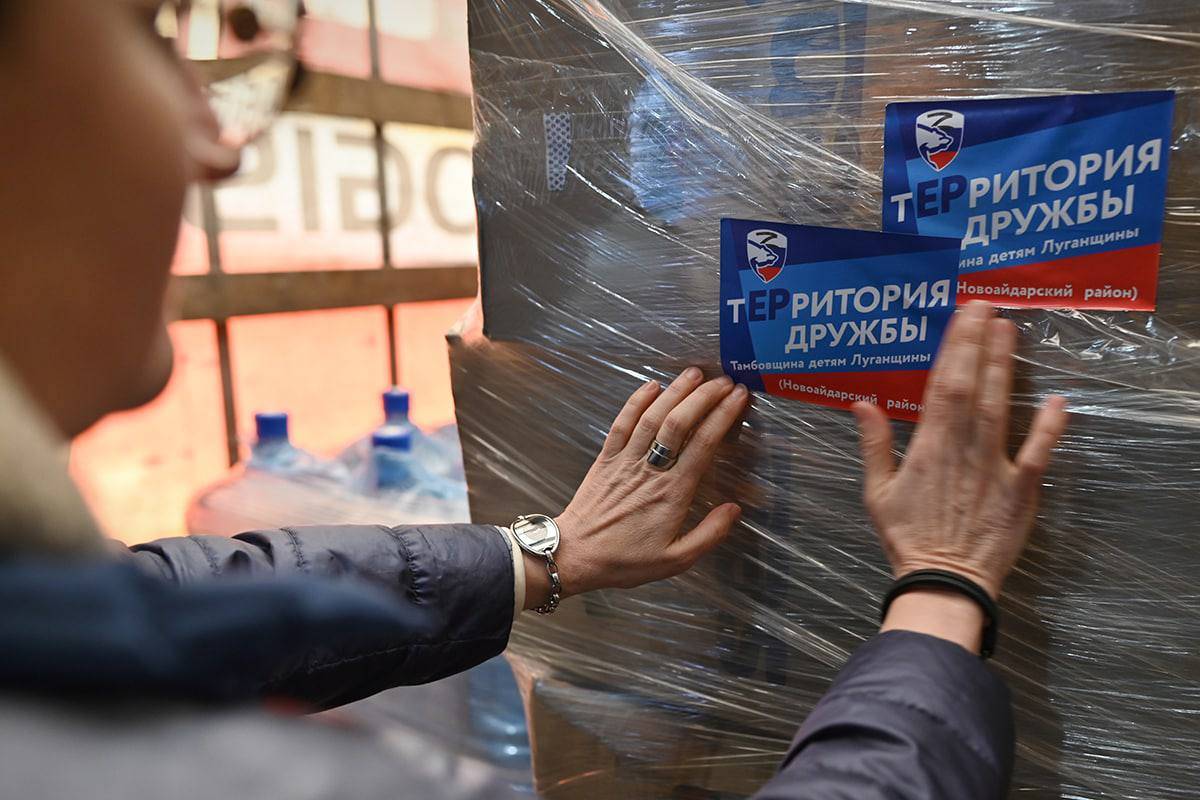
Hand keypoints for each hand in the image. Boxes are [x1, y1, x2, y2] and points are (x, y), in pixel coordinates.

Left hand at [526, 368, 748, 604]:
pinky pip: (622, 423)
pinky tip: (651, 385)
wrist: (576, 556)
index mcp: (673, 493)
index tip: (738, 398)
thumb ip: (709, 535)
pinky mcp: (606, 458)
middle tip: (724, 381)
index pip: (703, 444)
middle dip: (704, 397)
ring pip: (652, 417)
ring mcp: (626, 460)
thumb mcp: (675, 560)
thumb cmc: (625, 560)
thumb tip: (734, 509)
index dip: (723, 416)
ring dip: (675, 391)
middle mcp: (651, 470)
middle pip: (679, 423)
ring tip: (695, 373)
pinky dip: (636, 401)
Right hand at [851, 301, 1068, 602]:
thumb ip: (873, 445)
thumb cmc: (907, 539)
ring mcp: (995, 465)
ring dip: (1006, 367)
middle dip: (980, 343)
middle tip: (988, 306)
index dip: (954, 346)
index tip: (963, 315)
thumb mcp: (876, 492)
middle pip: (973, 385)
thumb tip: (862, 403)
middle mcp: (963, 446)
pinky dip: (1050, 425)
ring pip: (1001, 406)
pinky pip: (1038, 452)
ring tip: (1010, 331)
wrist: (944, 582)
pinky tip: (1058, 399)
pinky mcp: (1022, 488)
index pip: (942, 384)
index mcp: (928, 445)